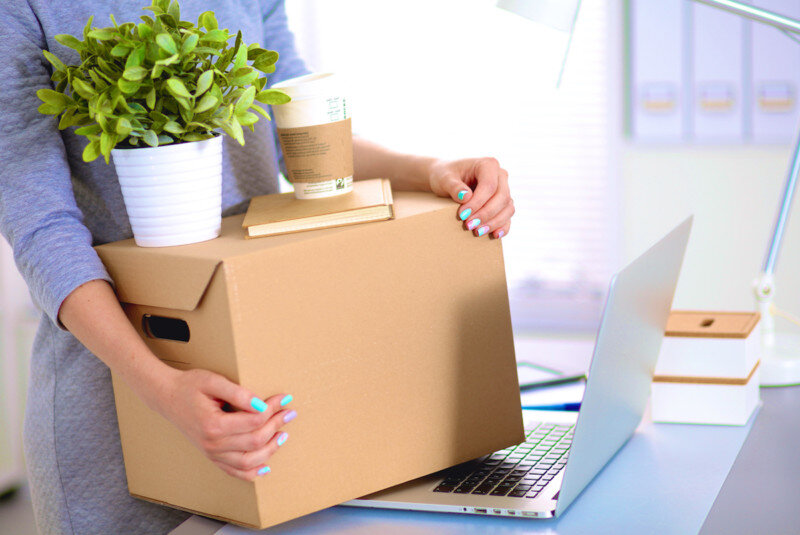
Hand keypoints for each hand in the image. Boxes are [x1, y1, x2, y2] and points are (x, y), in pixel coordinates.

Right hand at [154, 368, 294, 480]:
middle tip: (290, 412)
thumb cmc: (190, 386)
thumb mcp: (213, 381)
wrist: (167, 397)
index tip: (284, 398)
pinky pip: (235, 472)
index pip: (254, 422)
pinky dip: (253, 472)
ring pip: (249, 461)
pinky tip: (266, 465)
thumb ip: (238, 393)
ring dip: (271, 449)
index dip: (273, 409)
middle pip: (255, 442)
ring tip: (283, 434)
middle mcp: (213, 444)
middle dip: (277, 426)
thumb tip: (261, 405)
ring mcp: (212, 454)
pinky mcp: (213, 457)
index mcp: (214, 425)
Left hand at [428, 157, 513, 238]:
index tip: (463, 215)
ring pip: (508, 208)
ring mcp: (504, 189)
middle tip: (469, 226)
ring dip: (494, 222)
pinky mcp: (503, 203)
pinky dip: (503, 226)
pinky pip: (508, 216)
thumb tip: (465, 197)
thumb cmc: (445, 176)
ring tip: (477, 232)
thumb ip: (453, 186)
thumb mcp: (444, 179)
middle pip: (502, 197)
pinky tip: (494, 235)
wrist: (447, 179)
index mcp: (488, 165)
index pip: (489, 186)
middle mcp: (500, 176)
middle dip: (486, 214)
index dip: (478, 202)